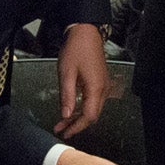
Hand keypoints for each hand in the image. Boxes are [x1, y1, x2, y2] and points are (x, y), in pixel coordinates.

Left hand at [55, 22, 108, 137]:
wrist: (86, 32)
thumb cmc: (76, 49)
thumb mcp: (66, 73)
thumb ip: (67, 96)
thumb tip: (66, 115)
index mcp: (95, 88)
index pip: (89, 116)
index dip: (76, 127)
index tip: (64, 132)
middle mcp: (103, 89)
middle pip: (92, 115)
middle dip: (76, 124)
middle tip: (61, 129)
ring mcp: (103, 85)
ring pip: (93, 108)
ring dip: (79, 117)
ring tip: (63, 121)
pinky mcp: (100, 81)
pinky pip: (94, 100)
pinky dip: (83, 108)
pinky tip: (72, 108)